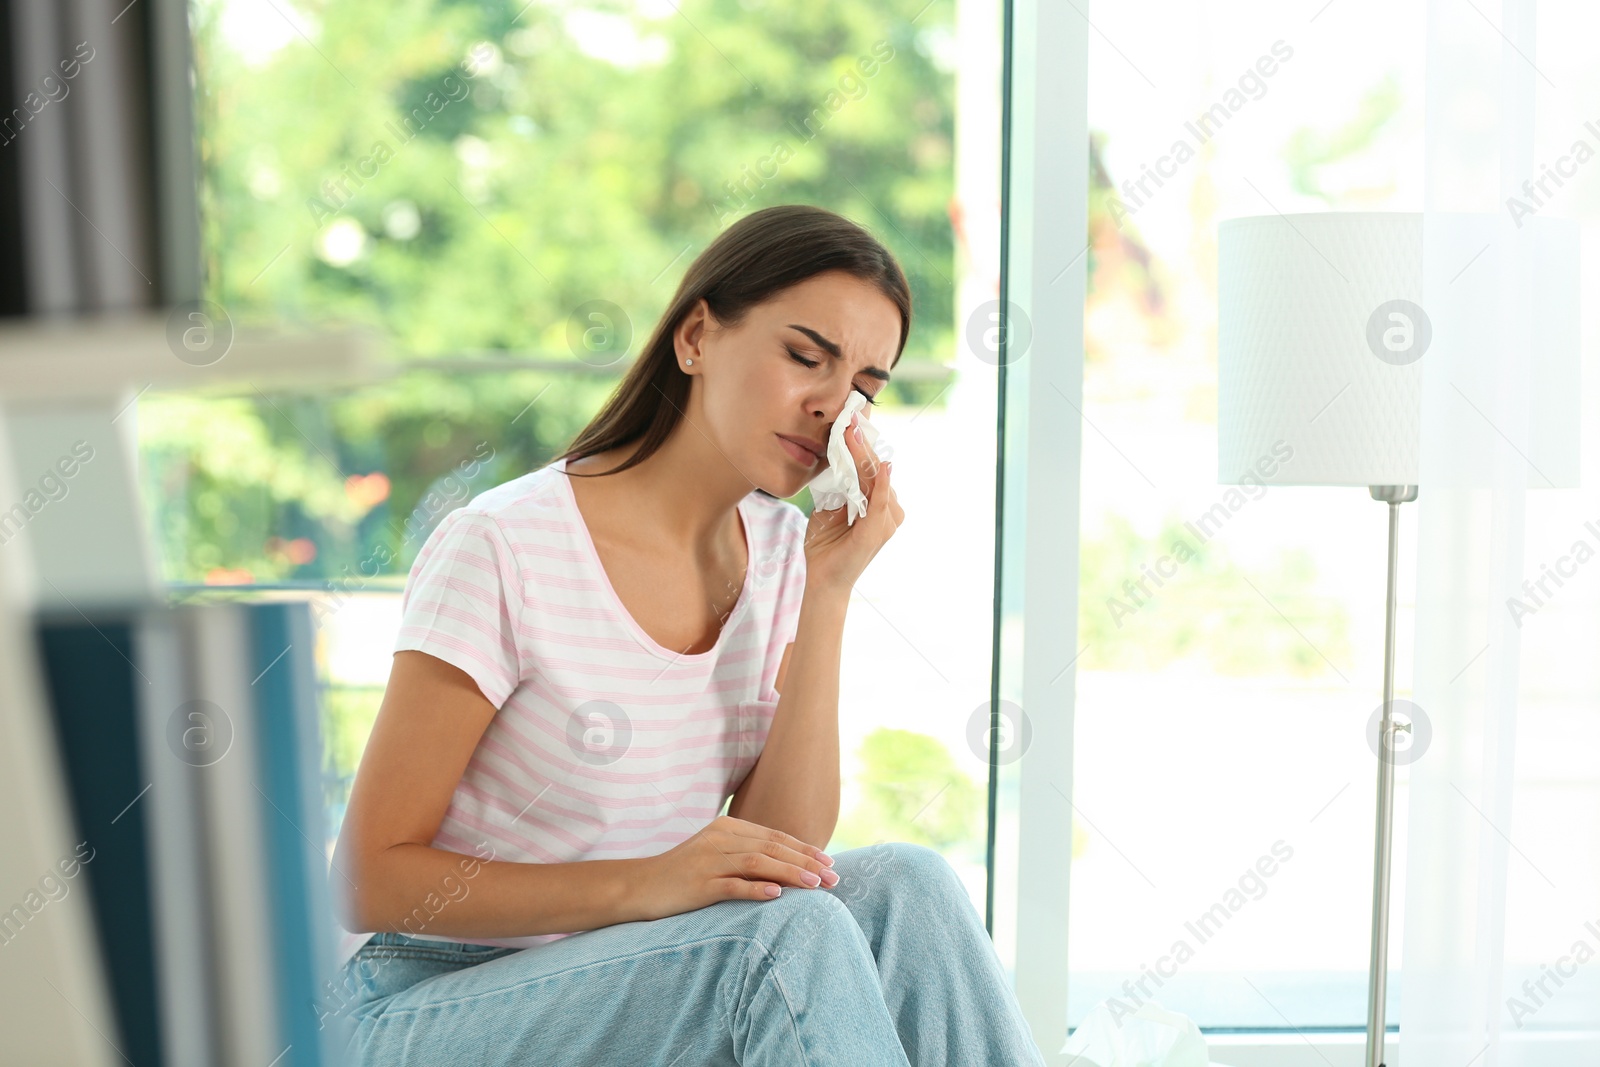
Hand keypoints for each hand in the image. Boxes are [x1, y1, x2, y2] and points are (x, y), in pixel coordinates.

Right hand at [632, 815, 839, 920]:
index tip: (830, 863)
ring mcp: (708, 860)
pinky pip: (732, 885)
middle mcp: (720, 839)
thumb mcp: (716, 855)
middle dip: (806, 862)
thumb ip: (747, 853)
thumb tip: (789, 865)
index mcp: (728, 827)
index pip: (774, 836)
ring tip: (815, 885)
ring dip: (790, 874)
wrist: (639, 886)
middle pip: (772, 848)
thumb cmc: (683, 874)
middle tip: (833, 878)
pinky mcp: (698, 884)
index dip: (805, 849)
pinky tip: (777, 896)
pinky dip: (756, 889)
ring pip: (757, 863)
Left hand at [803, 410, 903, 595]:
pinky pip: (879, 503)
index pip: (871, 468)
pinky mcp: (877, 533)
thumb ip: (840, 486)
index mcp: (878, 503)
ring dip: (864, 456)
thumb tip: (837, 458)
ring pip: (875, 481)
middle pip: (874, 470)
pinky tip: (881, 466)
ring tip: (853, 433)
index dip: (861, 444)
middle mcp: (888, 510)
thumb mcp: (830, 507)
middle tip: (851, 419)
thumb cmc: (827, 545)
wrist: (823, 580)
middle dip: (861, 443)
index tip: (851, 420)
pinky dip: (880, 485)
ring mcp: (886, 522)